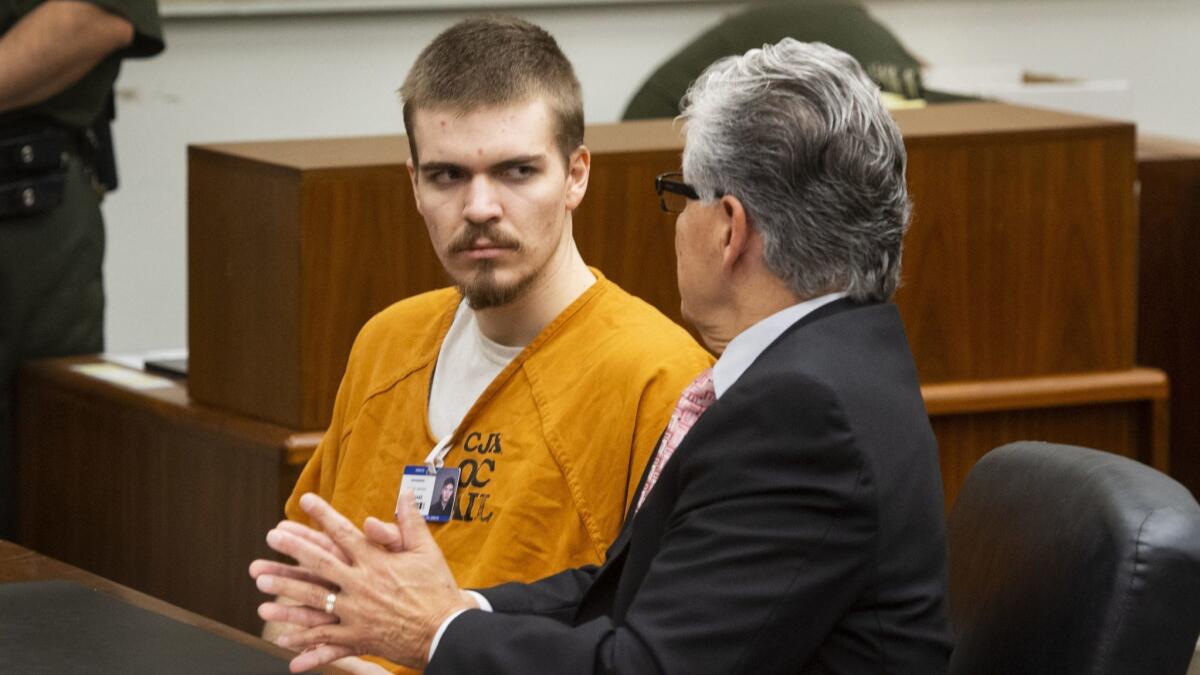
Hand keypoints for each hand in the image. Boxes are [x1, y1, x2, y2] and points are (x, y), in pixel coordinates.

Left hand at [250, 492, 472, 671]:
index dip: (323, 516)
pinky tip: (283, 640)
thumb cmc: (438, 589)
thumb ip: (410, 521)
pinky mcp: (359, 637)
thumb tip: (405, 491)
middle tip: (272, 536)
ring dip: (286, 591)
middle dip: (293, 549)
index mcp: (376, 562)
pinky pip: (326, 638)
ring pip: (314, 600)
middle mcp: (361, 585)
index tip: (305, 501)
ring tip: (261, 583)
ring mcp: (357, 613)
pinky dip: (305, 640)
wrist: (446, 630)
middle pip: (321, 563)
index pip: (344, 533)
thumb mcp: (426, 550)